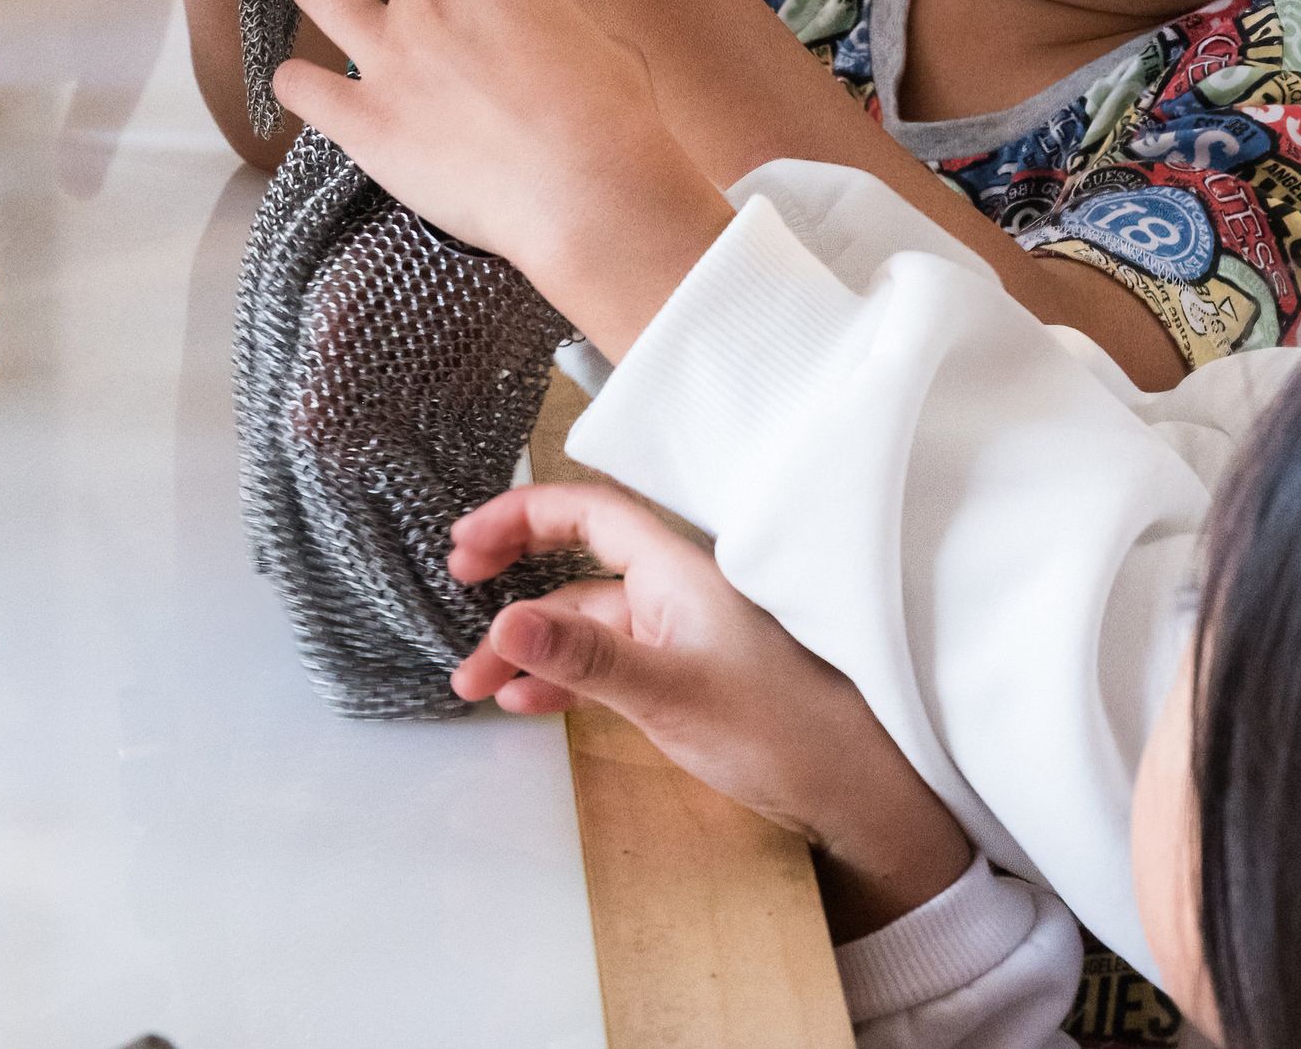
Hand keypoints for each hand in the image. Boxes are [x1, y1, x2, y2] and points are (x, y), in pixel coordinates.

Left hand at [272, 0, 733, 356]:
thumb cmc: (615, 122)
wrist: (588, 193)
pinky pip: (295, 84)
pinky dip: (301, 88)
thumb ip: (554, 25)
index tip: (486, 16)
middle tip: (417, 9)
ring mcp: (388, 56)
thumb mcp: (600, 44)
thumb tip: (545, 42)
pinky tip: (318, 98)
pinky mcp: (361, 120)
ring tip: (332, 10)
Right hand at [452, 481, 974, 940]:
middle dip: (513, 576)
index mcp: (678, 570)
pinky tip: (526, 704)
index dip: (522, 515)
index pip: (589, 512)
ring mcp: (677, 634)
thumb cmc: (778, 729)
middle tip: (455, 590)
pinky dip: (562, 678)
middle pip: (577, 564)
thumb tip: (506, 619)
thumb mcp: (668, 693)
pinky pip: (605, 663)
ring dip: (528, 647)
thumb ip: (585, 657)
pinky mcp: (680, 676)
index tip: (464, 541)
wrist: (845, 787)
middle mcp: (675, 590)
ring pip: (584, 624)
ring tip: (473, 686)